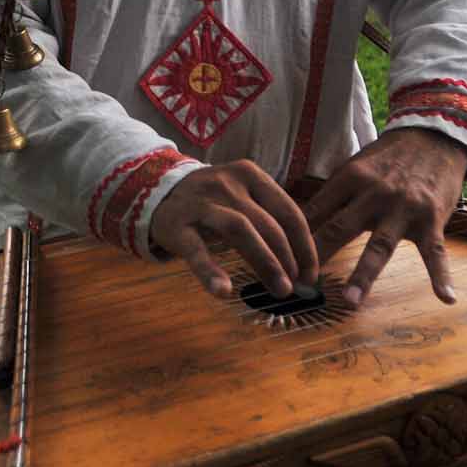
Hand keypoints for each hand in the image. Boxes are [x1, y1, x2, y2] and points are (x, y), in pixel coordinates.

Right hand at [150, 161, 317, 300]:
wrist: (155, 190)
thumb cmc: (212, 201)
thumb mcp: (241, 197)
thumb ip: (268, 222)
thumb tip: (302, 266)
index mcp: (250, 175)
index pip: (288, 211)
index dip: (305, 246)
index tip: (311, 275)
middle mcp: (227, 183)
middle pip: (268, 223)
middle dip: (288, 259)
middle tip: (297, 287)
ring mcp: (201, 202)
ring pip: (240, 230)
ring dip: (265, 262)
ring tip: (279, 290)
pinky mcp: (177, 224)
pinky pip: (196, 250)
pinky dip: (210, 271)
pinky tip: (223, 291)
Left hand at [302, 128, 466, 307]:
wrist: (435, 137)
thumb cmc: (388, 157)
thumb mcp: (356, 166)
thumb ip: (333, 195)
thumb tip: (297, 222)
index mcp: (350, 178)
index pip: (316, 211)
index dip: (295, 236)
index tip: (278, 260)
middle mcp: (374, 193)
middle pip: (340, 228)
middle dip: (318, 256)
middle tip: (299, 285)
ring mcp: (404, 208)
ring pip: (381, 246)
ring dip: (364, 274)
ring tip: (351, 299)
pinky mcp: (432, 219)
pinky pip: (435, 252)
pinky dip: (441, 275)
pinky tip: (445, 297)